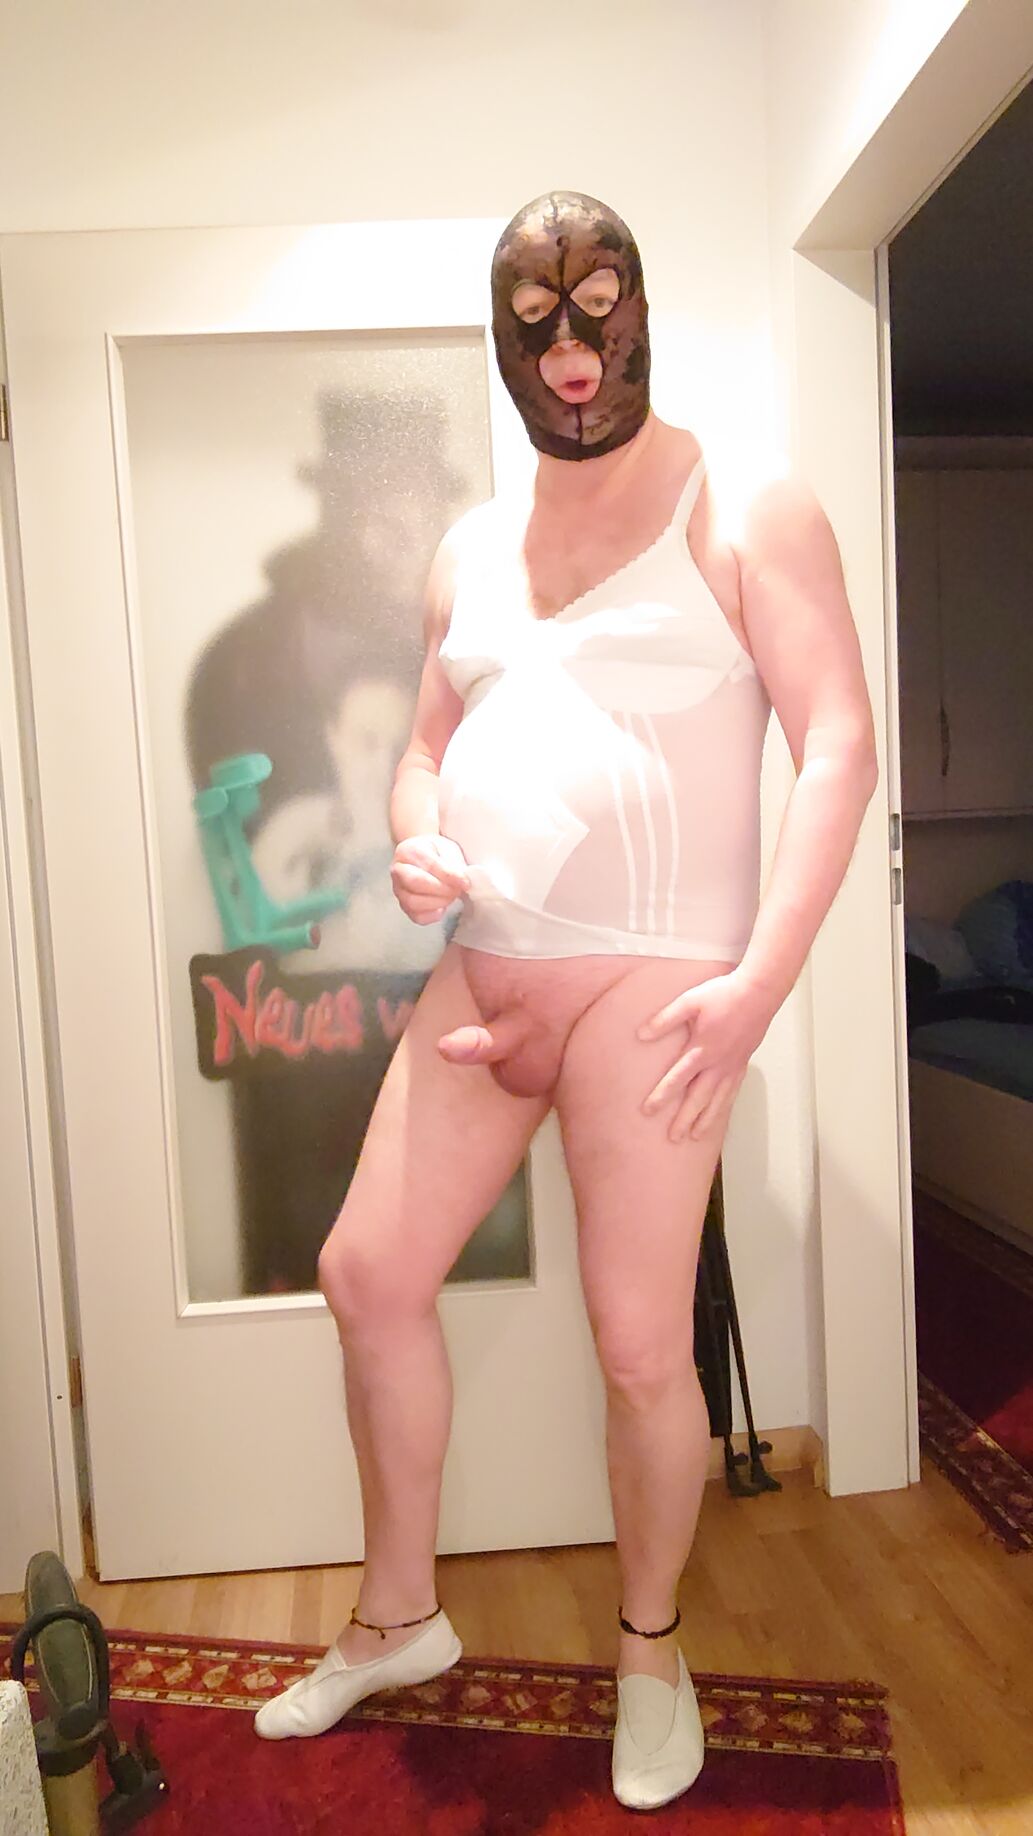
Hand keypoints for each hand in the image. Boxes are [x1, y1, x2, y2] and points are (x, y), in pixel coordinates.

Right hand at [390, 834, 469, 924]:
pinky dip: (432, 915)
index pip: (429, 864)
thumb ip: (454, 864)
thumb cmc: (436, 854)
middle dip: (442, 889)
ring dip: (438, 903)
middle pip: (416, 882)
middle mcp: (399, 870)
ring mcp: (399, 889)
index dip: (449, 876)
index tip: (465, 882)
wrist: (427, 858)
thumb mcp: (448, 850)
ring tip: (451, 897)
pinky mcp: (404, 905)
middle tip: (457, 890)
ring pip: (414, 902)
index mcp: (409, 850)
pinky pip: (416, 916)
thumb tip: (462, 881)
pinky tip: (441, 908)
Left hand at [636, 968, 775, 1141]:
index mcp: (702, 1049)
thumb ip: (665, 1020)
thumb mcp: (689, 1001)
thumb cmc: (724, 994)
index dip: (662, 1096)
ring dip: (706, 1119)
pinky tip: (719, 1112)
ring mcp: (732, 1065)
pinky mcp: (743, 1063)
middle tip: (673, 1138)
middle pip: (698, 1098)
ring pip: (718, 1100)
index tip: (648, 1112)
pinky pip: (732, 1090)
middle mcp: (717, 1063)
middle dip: (685, 1119)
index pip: (677, 1079)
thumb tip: (641, 1035)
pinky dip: (724, 1105)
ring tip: (696, 1136)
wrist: (759, 992)